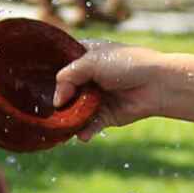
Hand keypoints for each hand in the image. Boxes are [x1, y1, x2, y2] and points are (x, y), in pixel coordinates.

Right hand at [53, 41, 173, 139]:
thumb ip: (68, 77)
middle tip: (48, 109)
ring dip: (70, 119)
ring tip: (64, 125)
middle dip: (58, 101)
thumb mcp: (91, 62)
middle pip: (65, 91)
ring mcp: (96, 97)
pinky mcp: (106, 116)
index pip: (61, 65)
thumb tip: (57, 100)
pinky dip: (84, 131)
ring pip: (75, 111)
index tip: (35, 83)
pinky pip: (89, 126)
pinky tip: (83, 135)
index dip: (49, 74)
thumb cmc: (127, 64)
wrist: (158, 84)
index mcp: (85, 57)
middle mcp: (89, 77)